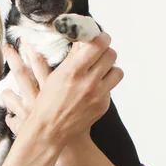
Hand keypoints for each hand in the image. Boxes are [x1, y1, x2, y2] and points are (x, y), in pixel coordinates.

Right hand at [1, 33, 123, 147]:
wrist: (50, 129)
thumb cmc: (47, 102)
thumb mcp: (55, 75)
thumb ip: (72, 57)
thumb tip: (83, 41)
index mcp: (74, 71)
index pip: (98, 44)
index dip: (101, 37)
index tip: (99, 36)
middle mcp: (88, 82)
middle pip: (111, 54)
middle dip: (106, 51)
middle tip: (99, 52)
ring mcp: (98, 95)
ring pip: (117, 71)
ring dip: (110, 68)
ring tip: (99, 70)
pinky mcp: (103, 106)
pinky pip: (110, 88)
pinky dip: (104, 86)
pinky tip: (92, 89)